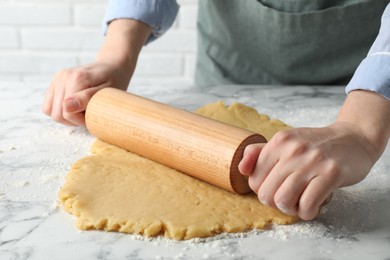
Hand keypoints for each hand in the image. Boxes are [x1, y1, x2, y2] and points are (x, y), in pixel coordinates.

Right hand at [42, 19, 151, 125]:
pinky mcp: (54, 82)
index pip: (67, 113)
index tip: (94, 115)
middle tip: (89, 113)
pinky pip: (48, 106)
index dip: (81, 120)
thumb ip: (87, 99)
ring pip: (50, 111)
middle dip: (73, 120)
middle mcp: (62, 77)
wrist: (112, 65)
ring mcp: (57, 79)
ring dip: (65, 117)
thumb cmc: (114, 80)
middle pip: (57, 114)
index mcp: (76, 78)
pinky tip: (74, 107)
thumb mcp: (107, 91)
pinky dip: (59, 111)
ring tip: (82, 110)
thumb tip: (66, 107)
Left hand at [239, 122, 374, 219]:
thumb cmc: (315, 145)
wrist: (353, 138)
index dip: (263, 191)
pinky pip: (307, 204)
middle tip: (288, 198)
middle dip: (275, 203)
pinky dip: (307, 212)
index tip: (276, 188)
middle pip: (265, 193)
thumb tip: (241, 169)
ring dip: (290, 209)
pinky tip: (312, 206)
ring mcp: (312, 161)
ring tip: (299, 203)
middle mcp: (293, 149)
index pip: (254, 179)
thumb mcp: (285, 142)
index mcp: (279, 141)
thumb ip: (259, 153)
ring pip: (283, 200)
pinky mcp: (331, 174)